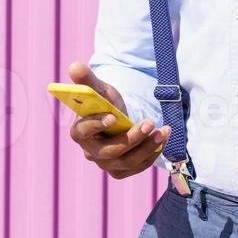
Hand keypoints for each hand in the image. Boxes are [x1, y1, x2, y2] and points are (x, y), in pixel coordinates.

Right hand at [64, 62, 170, 179]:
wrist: (117, 118)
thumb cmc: (104, 103)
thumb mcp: (98, 89)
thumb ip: (87, 80)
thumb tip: (74, 67)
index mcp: (79, 131)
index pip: (84, 131)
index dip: (97, 125)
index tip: (113, 117)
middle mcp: (90, 152)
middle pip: (110, 151)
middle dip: (132, 138)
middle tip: (150, 122)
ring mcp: (105, 164)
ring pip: (127, 162)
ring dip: (148, 146)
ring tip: (163, 130)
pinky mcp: (120, 170)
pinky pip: (137, 167)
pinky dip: (152, 154)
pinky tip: (162, 139)